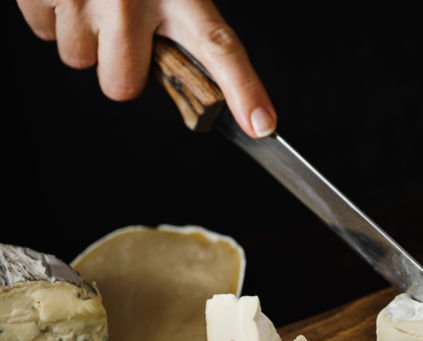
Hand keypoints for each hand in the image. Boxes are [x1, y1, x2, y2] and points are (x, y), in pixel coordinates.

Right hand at [16, 0, 275, 137]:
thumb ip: (183, 25)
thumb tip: (196, 77)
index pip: (218, 47)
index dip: (243, 90)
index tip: (260, 125)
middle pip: (122, 85)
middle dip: (120, 69)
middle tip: (124, 33)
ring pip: (78, 59)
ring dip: (85, 38)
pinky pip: (43, 31)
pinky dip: (53, 15)